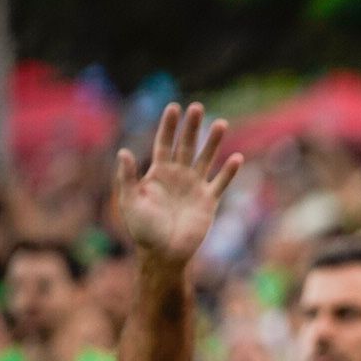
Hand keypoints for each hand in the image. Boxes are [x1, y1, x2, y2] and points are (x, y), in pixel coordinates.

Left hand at [116, 102, 241, 263]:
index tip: (173, 108)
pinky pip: (220, 183)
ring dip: (213, 142)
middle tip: (197, 107)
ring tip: (221, 123)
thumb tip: (124, 152)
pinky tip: (237, 158)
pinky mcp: (208, 202)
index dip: (168, 127)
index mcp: (158, 174)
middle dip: (192, 127)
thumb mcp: (129, 202)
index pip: (164, 144)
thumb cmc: (143, 230)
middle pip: (186, 146)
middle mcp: (178, 176)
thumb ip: (127, 178)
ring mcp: (195, 188)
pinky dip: (229, 172)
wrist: (164, 253)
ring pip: (206, 159)